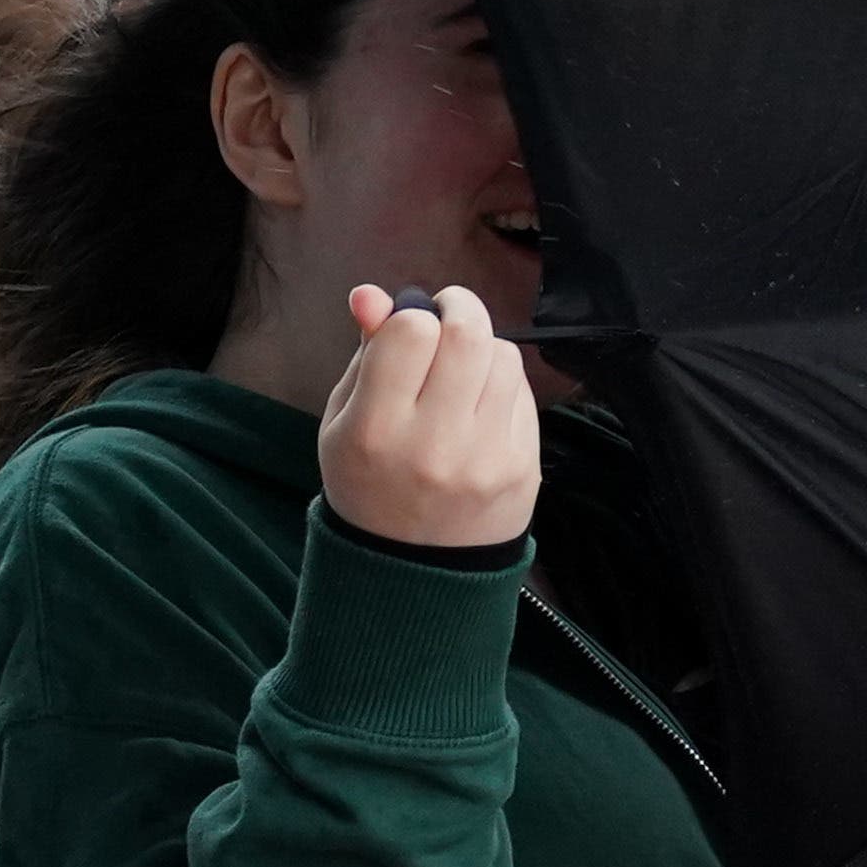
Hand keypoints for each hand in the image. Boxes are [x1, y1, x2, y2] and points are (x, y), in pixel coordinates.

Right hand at [317, 281, 540, 553]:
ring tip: (462, 374)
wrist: (415, 573)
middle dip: (460, 310)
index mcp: (374, 431)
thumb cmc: (370, 481)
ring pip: (503, 357)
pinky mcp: (522, 469)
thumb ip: (364, 355)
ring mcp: (484, 460)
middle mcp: (432, 446)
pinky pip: (523, 393)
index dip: (414, 316)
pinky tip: (481, 409)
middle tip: (449, 319)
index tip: (413, 326)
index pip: (412, 333)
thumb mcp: (344, 422)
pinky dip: (502, 387)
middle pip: (468, 335)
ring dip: (484, 349)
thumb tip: (373, 294)